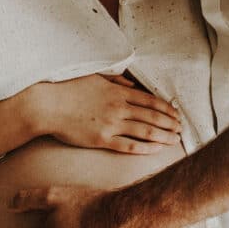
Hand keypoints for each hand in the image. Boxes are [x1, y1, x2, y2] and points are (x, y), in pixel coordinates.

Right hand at [26, 74, 180, 153]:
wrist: (47, 105)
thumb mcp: (93, 77)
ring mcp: (111, 125)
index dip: (165, 108)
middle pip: (152, 117)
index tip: (176, 114)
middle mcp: (118, 108)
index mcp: (117, 92)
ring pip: (145, 131)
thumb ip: (115, 82)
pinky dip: (145, 148)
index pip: (149, 101)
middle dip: (169, 123)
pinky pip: (128, 145)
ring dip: (163, 136)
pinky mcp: (102, 140)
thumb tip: (132, 86)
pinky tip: (156, 149)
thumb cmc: (68, 90)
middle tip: (180, 129)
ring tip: (174, 140)